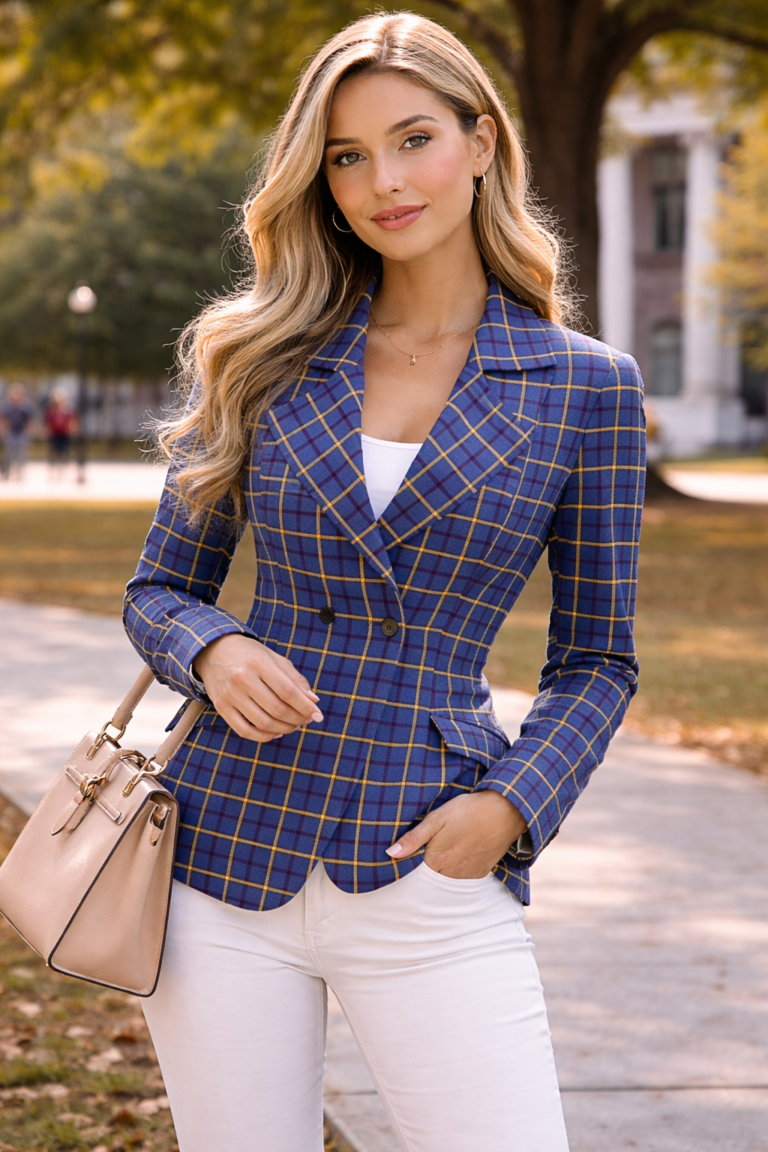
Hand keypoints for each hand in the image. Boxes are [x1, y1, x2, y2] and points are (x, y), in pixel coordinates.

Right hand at [193, 633, 321, 742]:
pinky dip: (263, 737)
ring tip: (293, 726)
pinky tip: (275, 733)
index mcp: (259, 663)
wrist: (214, 650)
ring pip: (262, 723)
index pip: (287, 691)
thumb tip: (313, 701)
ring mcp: (230, 694)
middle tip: (305, 720)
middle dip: (297, 719)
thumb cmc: (250, 655)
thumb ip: (295, 679)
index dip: (305, 706)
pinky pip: (244, 731)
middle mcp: (243, 678)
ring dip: (283, 729)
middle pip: (277, 709)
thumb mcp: (274, 658)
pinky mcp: (221, 707)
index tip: (317, 715)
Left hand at [386, 791, 526, 878]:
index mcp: (437, 861)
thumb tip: (390, 853)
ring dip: (445, 868)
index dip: (414, 860)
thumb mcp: (436, 819)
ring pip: (449, 878)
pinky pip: (465, 877)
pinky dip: (460, 869)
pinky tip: (461, 853)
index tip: (415, 850)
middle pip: (432, 876)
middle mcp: (452, 873)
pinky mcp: (482, 872)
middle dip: (430, 865)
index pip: (416, 870)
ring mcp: (468, 875)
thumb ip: (413, 839)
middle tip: (435, 846)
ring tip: (449, 848)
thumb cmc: (468, 811)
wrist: (505, 812)